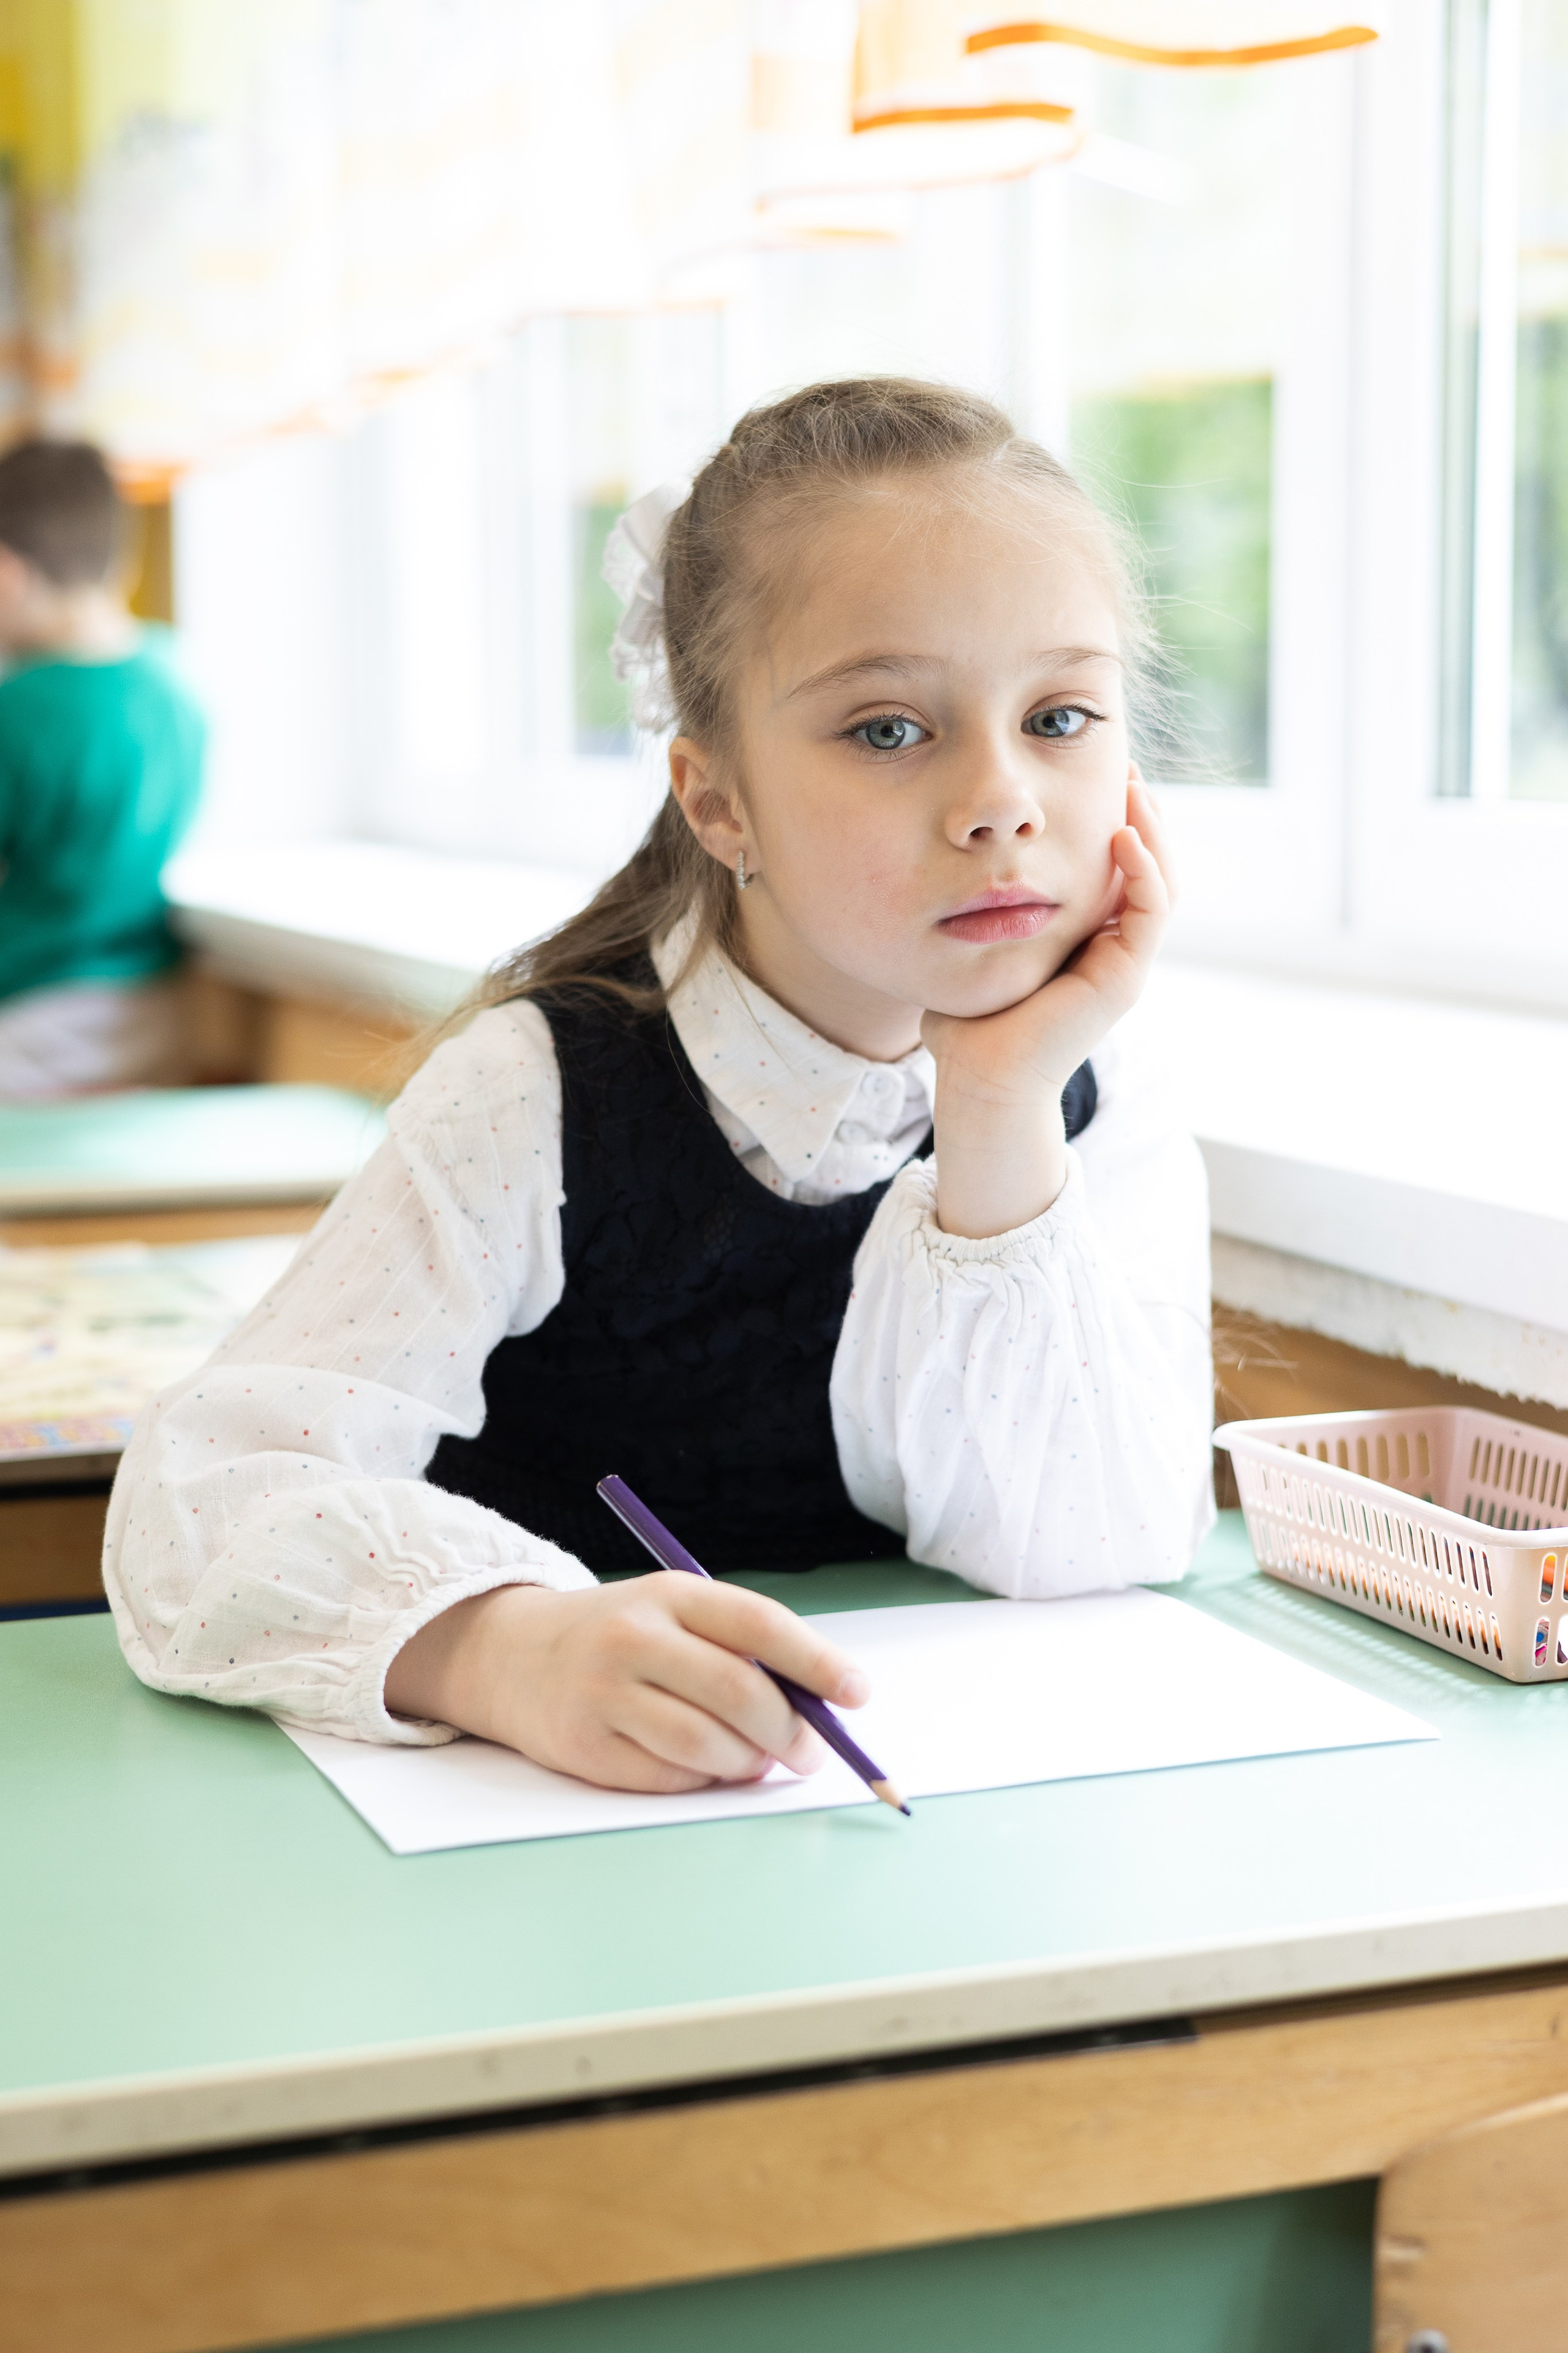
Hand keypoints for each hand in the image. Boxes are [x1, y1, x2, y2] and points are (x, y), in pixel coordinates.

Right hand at [384, 1572, 870, 1791]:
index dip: (817, 1661)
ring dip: (750, 1763)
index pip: (759, 1625)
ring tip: (758, 1760)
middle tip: (811, 1752)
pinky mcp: (584, 1747)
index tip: (857, 1692)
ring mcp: (604, 1693)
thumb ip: (740, 1648)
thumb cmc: (623, 1637)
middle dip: (791, 1731)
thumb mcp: (676, 1614)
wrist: (512, 1655)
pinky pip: (670, 1776)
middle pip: (739, 1692)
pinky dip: (703, 1779)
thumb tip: (818, 1707)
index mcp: (670, 1592)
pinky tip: (706, 1766)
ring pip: (708, 1743)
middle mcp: (634, 1637)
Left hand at [922, 779, 1175, 1238]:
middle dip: (1140, 814)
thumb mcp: (975, 947)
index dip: (1113, 821)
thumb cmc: (967, 1026)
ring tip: (1133, 785)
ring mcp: (1123, 964)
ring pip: (1160, 883)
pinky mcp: (1124, 978)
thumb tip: (948, 872)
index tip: (1094, 776)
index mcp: (1083, 941)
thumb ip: (976, 914)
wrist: (979, 1080)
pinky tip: (1122, 833)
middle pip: (1146, 868)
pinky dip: (1142, 870)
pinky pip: (1150, 912)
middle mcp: (1111, 950)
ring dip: (1151, 831)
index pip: (1114, 869)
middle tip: (1125, 766)